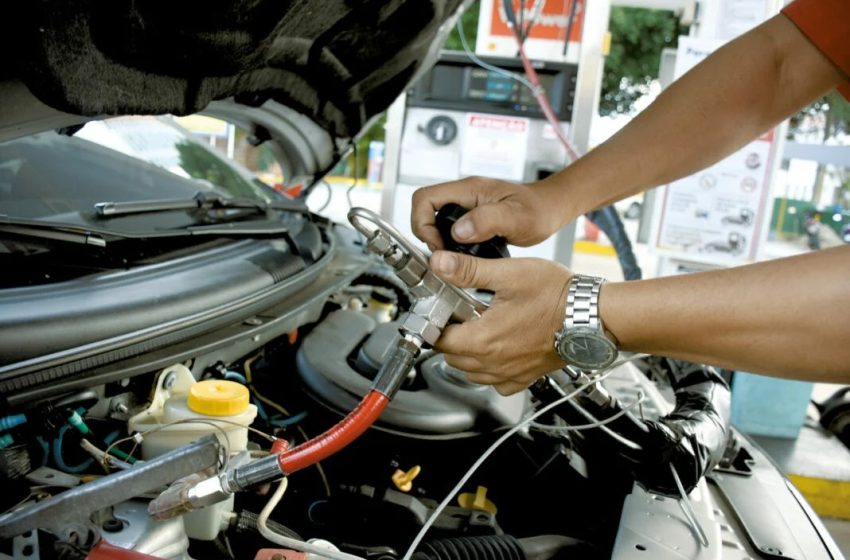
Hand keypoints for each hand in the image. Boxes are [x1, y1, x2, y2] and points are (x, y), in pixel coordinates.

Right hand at [411, 176, 565, 250]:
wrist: (551, 208)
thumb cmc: (539, 209)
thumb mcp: (516, 217)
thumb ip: (487, 221)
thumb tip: (459, 231)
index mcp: (469, 189)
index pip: (424, 198)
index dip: (423, 223)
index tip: (439, 244)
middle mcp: (464, 195)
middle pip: (424, 209)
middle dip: (427, 233)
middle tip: (444, 253)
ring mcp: (466, 206)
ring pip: (434, 219)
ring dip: (437, 239)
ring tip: (453, 256)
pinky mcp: (472, 217)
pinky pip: (448, 228)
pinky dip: (449, 242)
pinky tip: (462, 255)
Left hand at [430, 250, 570, 394]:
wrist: (592, 316)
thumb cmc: (557, 296)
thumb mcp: (509, 274)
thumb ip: (469, 270)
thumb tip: (441, 264)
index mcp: (483, 339)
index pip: (439, 340)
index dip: (437, 323)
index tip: (443, 310)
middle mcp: (493, 362)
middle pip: (452, 357)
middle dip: (452, 337)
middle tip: (464, 314)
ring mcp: (510, 373)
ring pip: (471, 372)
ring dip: (469, 354)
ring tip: (482, 329)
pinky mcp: (525, 377)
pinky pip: (496, 382)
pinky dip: (491, 370)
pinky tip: (499, 349)